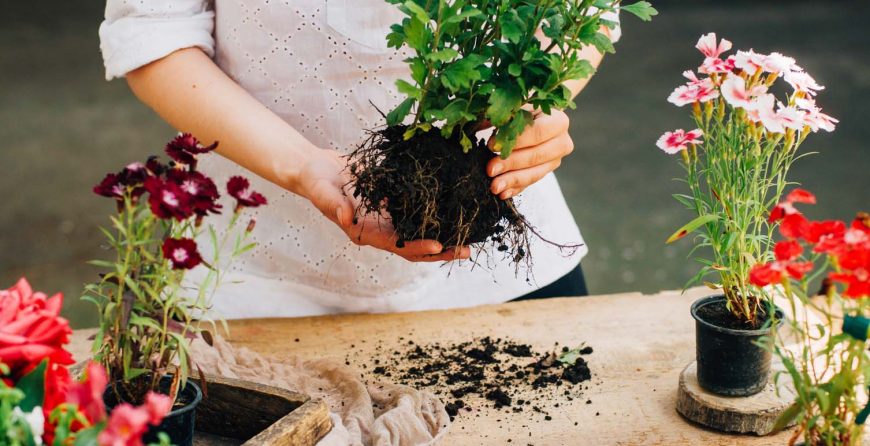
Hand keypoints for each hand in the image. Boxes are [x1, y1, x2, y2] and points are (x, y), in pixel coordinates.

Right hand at [296, 149, 470, 261]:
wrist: (318, 168)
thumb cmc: (316, 181)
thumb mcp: (321, 190)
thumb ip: (333, 204)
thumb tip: (348, 219)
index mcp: (364, 232)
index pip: (395, 244)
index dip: (416, 246)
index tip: (438, 245)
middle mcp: (380, 230)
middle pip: (414, 246)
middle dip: (440, 250)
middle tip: (465, 251)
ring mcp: (388, 219)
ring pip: (420, 231)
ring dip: (444, 236)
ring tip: (469, 238)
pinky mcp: (394, 204)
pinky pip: (418, 211)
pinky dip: (437, 214)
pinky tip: (457, 208)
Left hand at [486, 109, 573, 199]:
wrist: (532, 121)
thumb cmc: (521, 112)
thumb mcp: (512, 108)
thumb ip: (500, 116)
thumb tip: (480, 125)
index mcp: (558, 120)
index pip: (538, 132)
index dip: (515, 141)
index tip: (491, 146)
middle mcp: (562, 142)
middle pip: (537, 156)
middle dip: (511, 164)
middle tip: (490, 169)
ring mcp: (555, 160)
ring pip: (535, 173)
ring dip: (512, 180)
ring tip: (494, 186)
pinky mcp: (546, 173)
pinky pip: (530, 183)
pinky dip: (515, 188)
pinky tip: (502, 193)